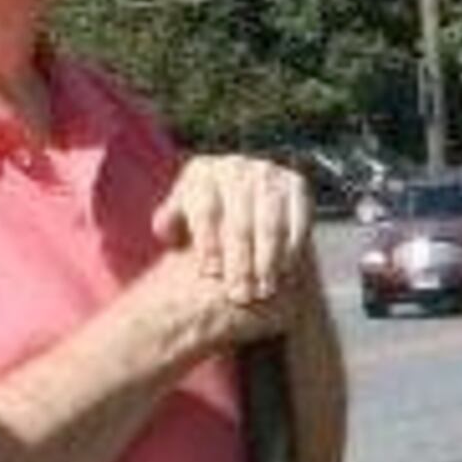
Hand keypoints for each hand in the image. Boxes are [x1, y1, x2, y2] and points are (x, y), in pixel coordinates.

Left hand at [152, 155, 315, 327]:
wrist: (242, 197)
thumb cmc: (202, 218)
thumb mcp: (179, 216)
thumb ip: (170, 222)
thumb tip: (164, 227)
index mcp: (201, 171)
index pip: (206, 210)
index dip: (208, 243)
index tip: (211, 274)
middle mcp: (235, 166)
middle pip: (239, 221)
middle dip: (240, 262)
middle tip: (240, 295)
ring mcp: (267, 173)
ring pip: (270, 223)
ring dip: (268, 260)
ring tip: (264, 290)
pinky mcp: (295, 184)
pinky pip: (297, 219)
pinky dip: (292, 248)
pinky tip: (285, 273)